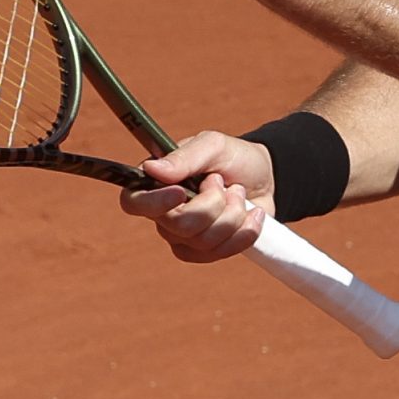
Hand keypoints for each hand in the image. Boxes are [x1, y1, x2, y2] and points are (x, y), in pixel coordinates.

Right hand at [119, 129, 273, 262]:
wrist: (265, 177)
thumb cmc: (232, 157)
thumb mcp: (213, 146)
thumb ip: (184, 157)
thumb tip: (151, 168)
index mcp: (156, 183)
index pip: (133, 203)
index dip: (155, 203)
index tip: (181, 192)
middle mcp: (164, 214)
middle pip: (180, 227)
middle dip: (214, 204)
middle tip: (223, 183)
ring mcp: (183, 237)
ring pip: (204, 241)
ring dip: (233, 214)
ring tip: (238, 193)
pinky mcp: (205, 252)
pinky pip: (221, 253)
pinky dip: (244, 232)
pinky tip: (250, 214)